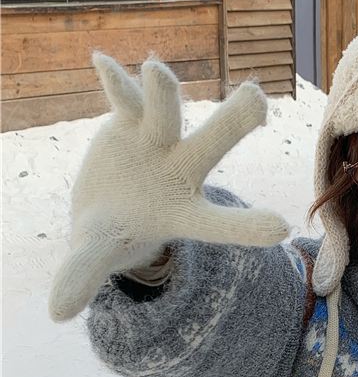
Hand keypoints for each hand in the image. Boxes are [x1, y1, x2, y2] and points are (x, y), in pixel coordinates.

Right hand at [48, 54, 289, 321]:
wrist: (105, 204)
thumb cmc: (113, 237)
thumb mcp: (99, 255)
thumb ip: (84, 275)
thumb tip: (57, 313)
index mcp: (184, 214)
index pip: (218, 223)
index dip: (244, 226)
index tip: (282, 229)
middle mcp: (179, 171)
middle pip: (210, 147)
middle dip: (232, 124)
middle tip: (256, 99)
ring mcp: (157, 142)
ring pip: (166, 113)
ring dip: (162, 93)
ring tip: (154, 70)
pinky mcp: (129, 119)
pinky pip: (124, 96)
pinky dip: (114, 82)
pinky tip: (101, 63)